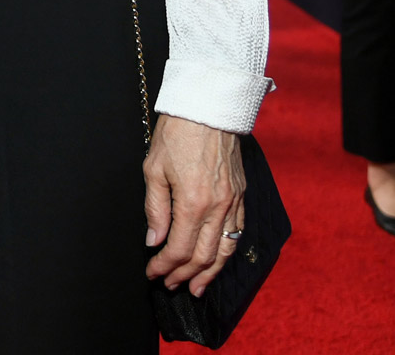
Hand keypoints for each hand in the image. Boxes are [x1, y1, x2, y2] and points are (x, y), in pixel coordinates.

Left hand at [144, 115, 245, 296]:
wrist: (208, 106)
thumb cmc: (176, 133)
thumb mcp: (154, 169)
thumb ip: (155, 209)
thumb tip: (154, 241)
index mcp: (193, 202)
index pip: (179, 249)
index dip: (164, 266)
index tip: (153, 272)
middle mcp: (218, 207)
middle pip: (203, 256)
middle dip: (184, 275)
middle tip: (170, 285)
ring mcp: (233, 201)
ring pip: (225, 250)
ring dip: (210, 273)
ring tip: (196, 288)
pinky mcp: (241, 194)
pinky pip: (237, 232)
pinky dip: (226, 252)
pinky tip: (217, 260)